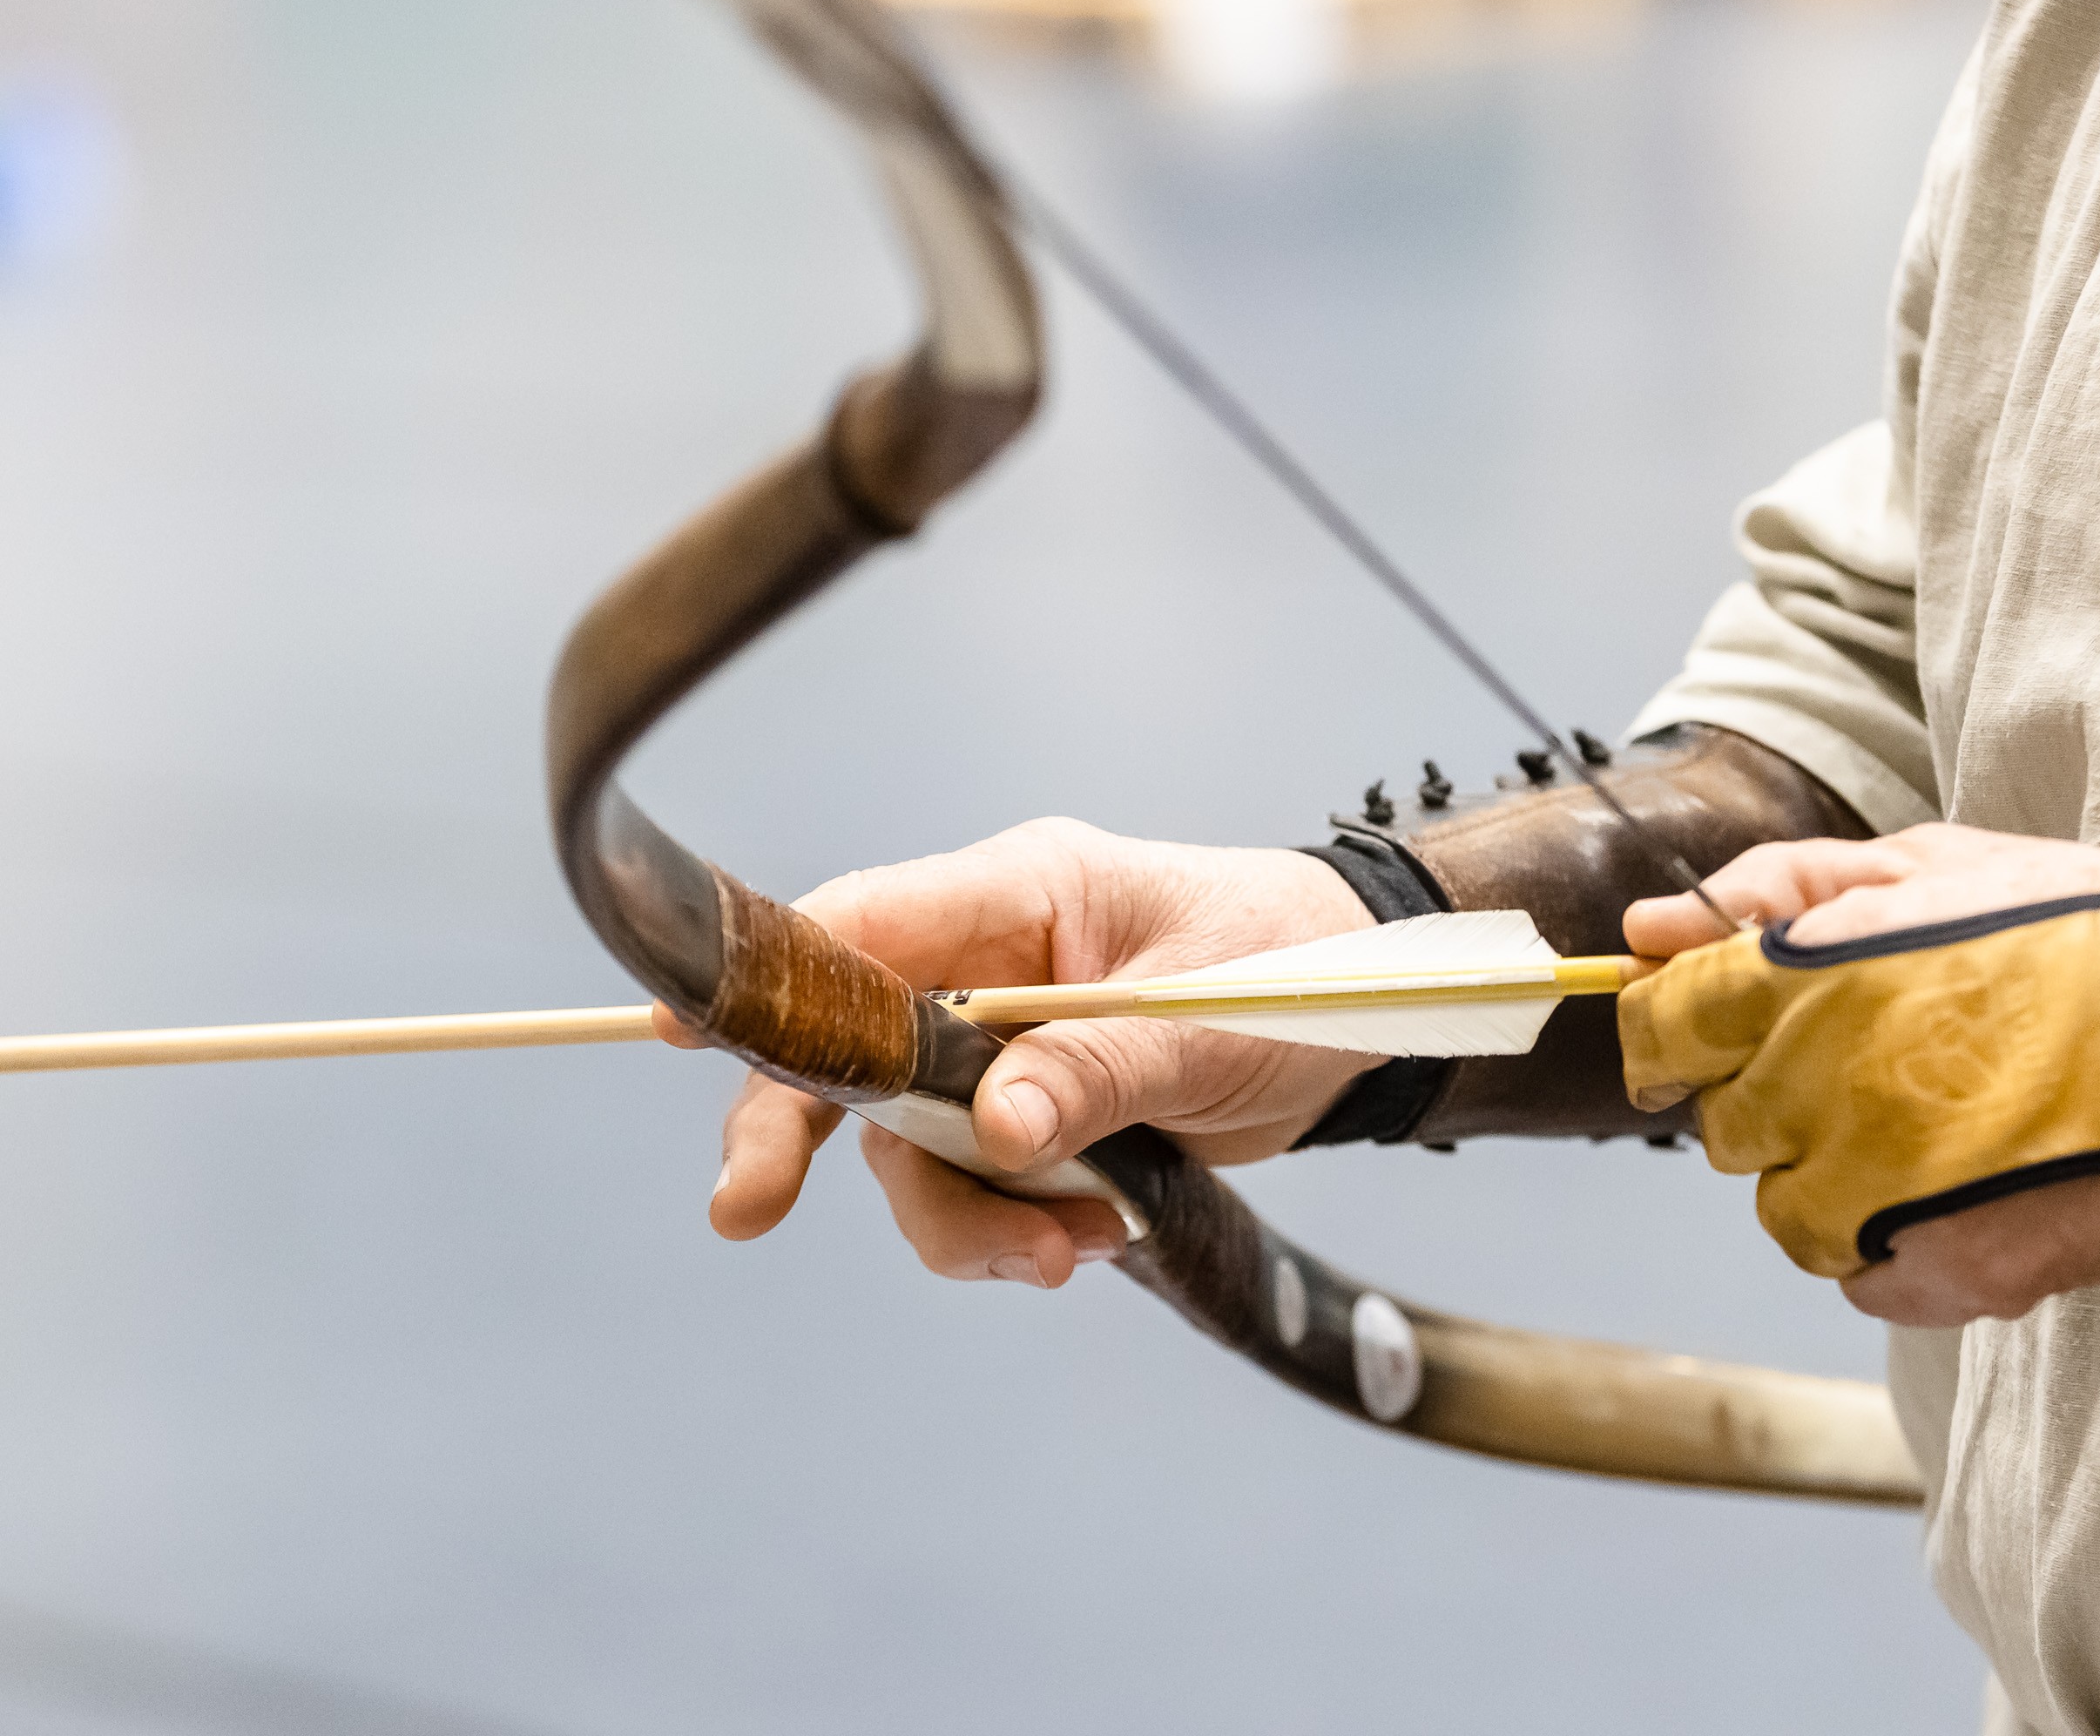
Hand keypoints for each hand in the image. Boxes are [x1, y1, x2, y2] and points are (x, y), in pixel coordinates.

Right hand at [656, 819, 1379, 1288]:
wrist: (1364, 1016)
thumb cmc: (1295, 968)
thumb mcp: (1210, 1017)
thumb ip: (1099, 1069)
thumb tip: (994, 1131)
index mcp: (1022, 892)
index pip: (861, 924)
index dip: (769, 979)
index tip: (687, 1033)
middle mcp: (989, 967)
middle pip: (848, 1048)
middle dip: (800, 1131)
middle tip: (748, 1207)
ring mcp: (1000, 1046)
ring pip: (908, 1145)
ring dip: (963, 1219)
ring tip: (1065, 1254)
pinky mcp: (1028, 1115)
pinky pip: (973, 1188)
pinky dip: (1016, 1232)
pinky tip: (1097, 1237)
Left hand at [1622, 823, 2099, 1325]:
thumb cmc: (2072, 932)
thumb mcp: (1925, 864)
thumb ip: (1771, 890)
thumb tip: (1649, 924)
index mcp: (1803, 984)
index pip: (1662, 1028)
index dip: (1687, 1022)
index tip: (1720, 1024)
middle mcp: (1817, 1094)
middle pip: (1726, 1118)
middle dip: (1780, 1089)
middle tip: (1882, 1058)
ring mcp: (1871, 1196)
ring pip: (1783, 1203)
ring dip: (1831, 1170)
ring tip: (1934, 1123)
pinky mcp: (1930, 1277)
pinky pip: (1854, 1271)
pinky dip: (1887, 1241)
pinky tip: (1957, 1186)